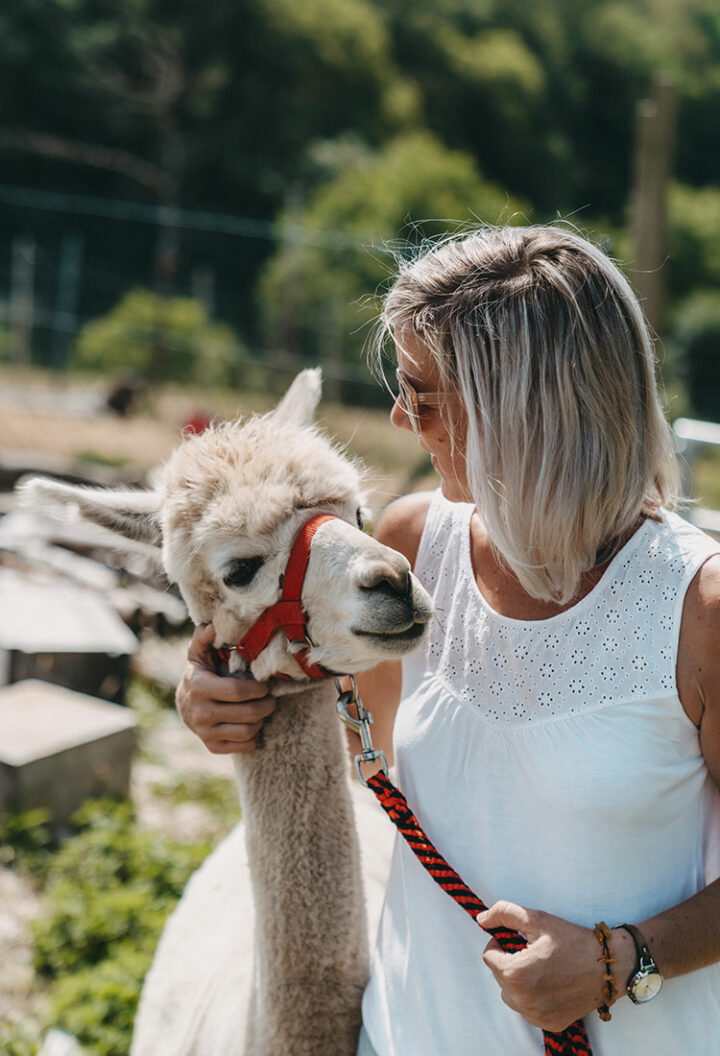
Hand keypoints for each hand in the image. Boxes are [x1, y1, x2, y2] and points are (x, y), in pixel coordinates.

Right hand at [176, 623, 276, 753]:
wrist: (185, 704)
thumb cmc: (200, 672)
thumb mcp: (199, 652)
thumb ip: (205, 637)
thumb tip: (214, 625)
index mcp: (199, 687)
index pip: (237, 691)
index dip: (257, 689)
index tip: (265, 686)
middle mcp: (200, 713)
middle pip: (247, 714)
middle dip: (266, 705)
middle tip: (271, 698)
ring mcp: (205, 733)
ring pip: (248, 731)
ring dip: (261, 720)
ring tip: (262, 709)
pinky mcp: (212, 747)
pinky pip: (244, 746)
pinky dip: (254, 737)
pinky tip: (252, 724)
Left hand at [478, 901, 632, 1032]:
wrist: (608, 966)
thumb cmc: (572, 941)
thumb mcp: (536, 919)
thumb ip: (504, 914)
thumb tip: (481, 919)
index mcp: (515, 974)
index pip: (489, 956)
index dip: (500, 943)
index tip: (517, 939)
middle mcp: (522, 1001)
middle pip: (499, 976)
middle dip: (510, 962)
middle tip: (533, 952)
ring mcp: (536, 1016)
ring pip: (511, 995)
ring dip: (518, 981)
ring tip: (541, 968)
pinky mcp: (549, 1024)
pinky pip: (528, 1009)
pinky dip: (533, 997)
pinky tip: (550, 983)